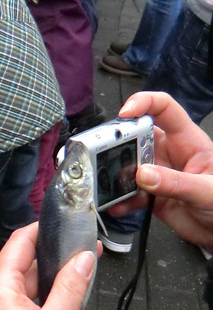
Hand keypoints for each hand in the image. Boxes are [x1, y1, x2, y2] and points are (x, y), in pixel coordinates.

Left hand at [0, 223, 94, 309]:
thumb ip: (70, 288)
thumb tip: (83, 257)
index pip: (17, 243)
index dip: (41, 229)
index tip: (64, 222)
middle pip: (20, 265)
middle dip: (50, 257)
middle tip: (82, 252)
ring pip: (21, 287)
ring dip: (47, 280)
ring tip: (76, 276)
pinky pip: (19, 306)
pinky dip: (39, 300)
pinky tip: (59, 305)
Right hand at [112, 92, 212, 247]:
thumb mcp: (208, 191)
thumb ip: (177, 183)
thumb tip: (143, 174)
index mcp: (187, 141)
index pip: (164, 109)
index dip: (143, 103)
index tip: (124, 114)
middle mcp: (168, 153)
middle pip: (136, 136)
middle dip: (118, 143)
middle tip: (105, 154)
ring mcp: (157, 173)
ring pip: (127, 165)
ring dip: (115, 174)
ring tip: (108, 184)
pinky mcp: (150, 194)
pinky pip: (128, 193)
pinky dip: (119, 200)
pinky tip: (117, 206)